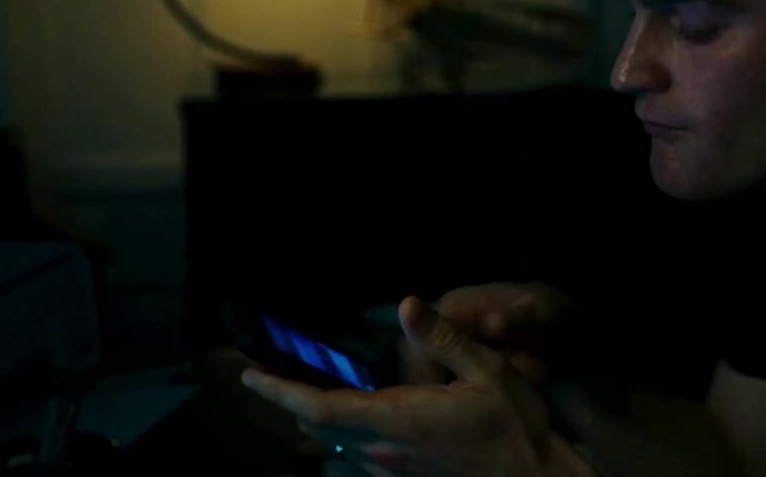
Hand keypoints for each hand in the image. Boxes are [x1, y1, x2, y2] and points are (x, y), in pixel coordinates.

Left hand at [241, 296, 594, 476]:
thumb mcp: (489, 371)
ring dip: (317, 419)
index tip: (251, 377)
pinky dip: (342, 436)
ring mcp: (393, 470)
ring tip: (304, 393)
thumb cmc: (514, 424)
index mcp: (399, 419)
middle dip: (292, 401)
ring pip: (337, 444)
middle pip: (320, 427)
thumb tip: (408, 305)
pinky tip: (355, 421)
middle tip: (271, 376)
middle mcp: (385, 450)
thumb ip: (444, 340)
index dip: (281, 393)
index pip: (322, 407)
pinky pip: (358, 458)